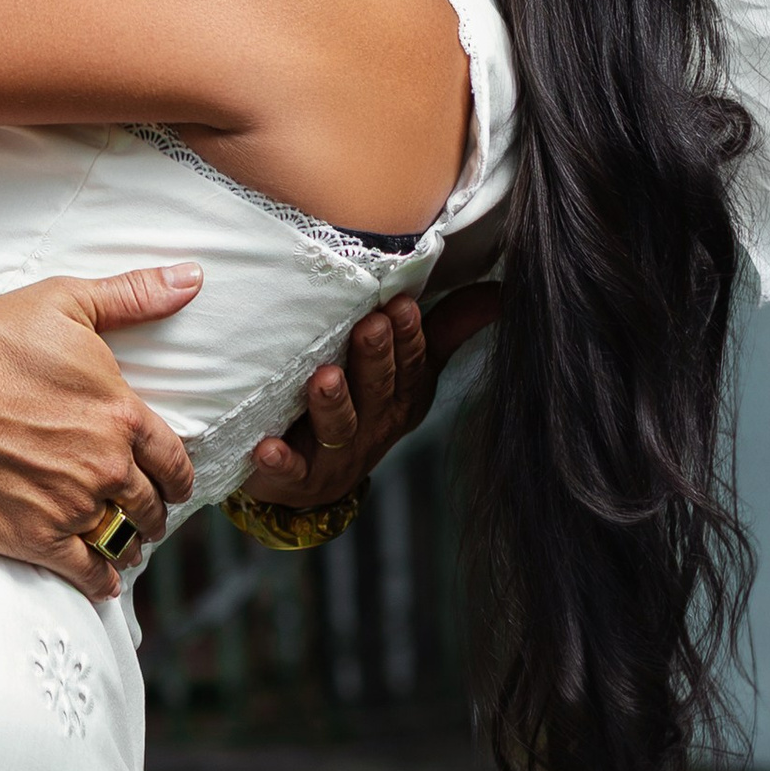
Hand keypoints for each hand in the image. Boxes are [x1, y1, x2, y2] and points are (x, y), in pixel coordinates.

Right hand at [0, 264, 202, 602]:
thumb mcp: (64, 302)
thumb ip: (134, 295)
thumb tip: (191, 278)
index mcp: (120, 413)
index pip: (173, 459)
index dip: (177, 475)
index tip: (173, 483)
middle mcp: (105, 465)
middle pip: (149, 505)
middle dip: (152, 511)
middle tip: (145, 514)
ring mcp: (71, 506)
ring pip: (122, 539)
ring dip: (128, 543)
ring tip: (123, 542)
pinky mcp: (35, 538)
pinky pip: (87, 573)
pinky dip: (101, 579)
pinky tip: (103, 577)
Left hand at [240, 282, 499, 506]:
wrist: (315, 478)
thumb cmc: (365, 403)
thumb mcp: (411, 367)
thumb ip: (448, 327)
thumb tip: (502, 291)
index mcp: (404, 397)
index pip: (413, 365)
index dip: (409, 337)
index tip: (401, 304)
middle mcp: (376, 426)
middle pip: (378, 390)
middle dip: (376, 358)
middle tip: (370, 326)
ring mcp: (338, 455)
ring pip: (339, 427)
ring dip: (333, 404)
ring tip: (324, 378)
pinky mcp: (297, 478)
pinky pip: (290, 471)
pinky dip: (281, 462)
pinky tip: (267, 449)